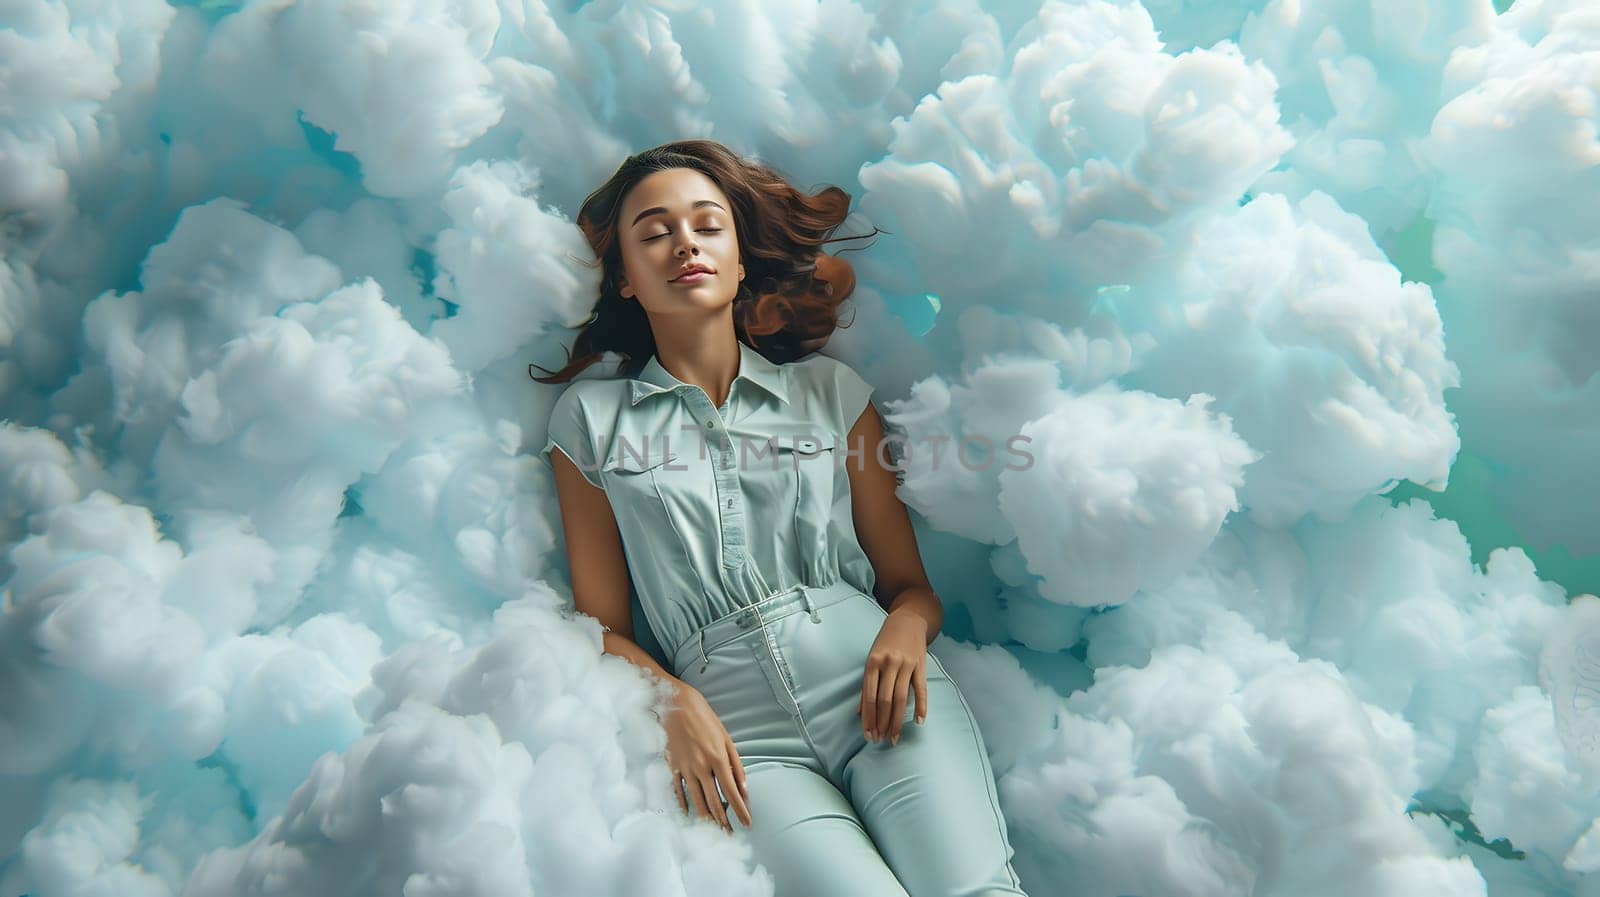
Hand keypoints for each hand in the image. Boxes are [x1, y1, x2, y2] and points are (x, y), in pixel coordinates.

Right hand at [661, 683, 752, 832]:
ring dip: (706, 818)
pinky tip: (689, 814)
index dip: (740, 810)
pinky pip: (678, 791)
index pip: (732, 791)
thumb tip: (744, 789)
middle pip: (714, 801)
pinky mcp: (672, 766)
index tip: (747, 823)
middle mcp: (702, 766)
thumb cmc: (705, 718)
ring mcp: (685, 768)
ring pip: (697, 800)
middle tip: (729, 834)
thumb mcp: (726, 738)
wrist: (676, 703)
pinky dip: (684, 804)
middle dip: (724, 820)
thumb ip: (736, 765)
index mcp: (718, 758)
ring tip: (713, 830)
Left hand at [858, 607, 929, 745]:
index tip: (868, 735)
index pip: (870, 697)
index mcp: (872, 662)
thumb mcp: (871, 659)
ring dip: (897, 720)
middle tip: (879, 740)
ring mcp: (906, 664)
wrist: (907, 619)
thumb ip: (867, 685)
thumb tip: (861, 713)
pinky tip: (919, 721)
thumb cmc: (885, 642)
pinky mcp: (921, 665)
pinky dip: (921, 706)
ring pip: (901, 698)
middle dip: (881, 723)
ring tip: (893, 737)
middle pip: (885, 700)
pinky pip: (921, 689)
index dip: (869, 718)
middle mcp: (889, 663)